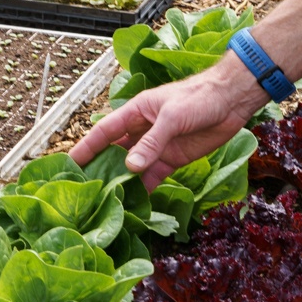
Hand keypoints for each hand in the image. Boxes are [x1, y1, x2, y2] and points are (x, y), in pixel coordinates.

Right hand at [70, 61, 265, 190]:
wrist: (231, 101)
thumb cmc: (199, 97)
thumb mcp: (172, 117)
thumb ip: (152, 142)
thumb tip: (130, 167)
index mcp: (135, 112)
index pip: (105, 132)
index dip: (87, 147)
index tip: (70, 163)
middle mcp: (142, 130)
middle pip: (115, 152)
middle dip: (101, 169)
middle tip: (85, 191)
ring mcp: (157, 146)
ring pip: (133, 167)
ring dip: (122, 182)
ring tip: (107, 202)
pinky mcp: (173, 159)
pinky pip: (152, 176)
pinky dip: (144, 189)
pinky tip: (134, 204)